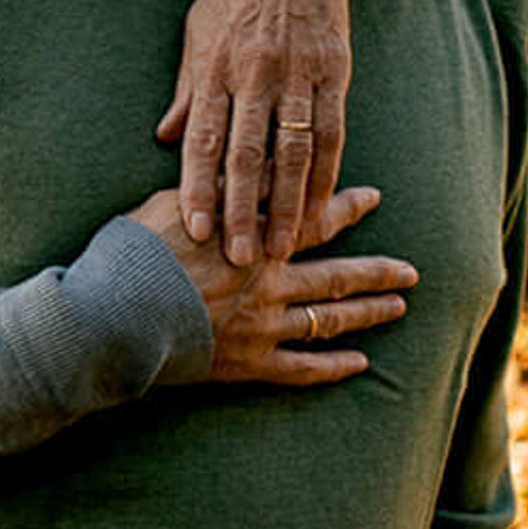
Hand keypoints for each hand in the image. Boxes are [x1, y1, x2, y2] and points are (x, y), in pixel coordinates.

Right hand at [127, 187, 414, 385]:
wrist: (115, 313)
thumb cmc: (134, 253)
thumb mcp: (173, 204)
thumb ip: (212, 187)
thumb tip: (237, 160)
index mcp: (251, 239)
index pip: (309, 218)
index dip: (344, 208)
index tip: (374, 199)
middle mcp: (268, 281)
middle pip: (336, 274)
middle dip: (377, 271)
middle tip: (412, 271)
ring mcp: (263, 325)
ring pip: (328, 319)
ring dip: (367, 313)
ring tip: (398, 308)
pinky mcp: (248, 363)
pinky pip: (302, 368)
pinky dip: (333, 366)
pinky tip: (359, 363)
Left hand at [156, 0, 351, 266]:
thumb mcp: (196, 32)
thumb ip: (187, 89)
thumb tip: (166, 137)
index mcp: (215, 67)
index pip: (203, 140)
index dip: (199, 188)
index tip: (195, 231)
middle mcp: (255, 74)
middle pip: (246, 155)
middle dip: (242, 211)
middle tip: (238, 259)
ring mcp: (298, 74)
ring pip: (292, 151)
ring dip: (288, 205)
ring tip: (283, 248)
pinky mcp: (335, 72)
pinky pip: (332, 133)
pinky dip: (327, 174)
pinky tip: (323, 208)